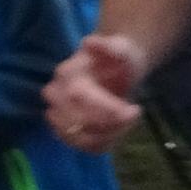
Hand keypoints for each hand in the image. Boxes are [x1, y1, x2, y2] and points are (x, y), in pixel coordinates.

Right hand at [46, 33, 146, 150]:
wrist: (117, 71)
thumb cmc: (118, 60)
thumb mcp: (121, 49)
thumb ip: (109, 47)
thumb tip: (90, 42)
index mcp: (67, 73)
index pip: (78, 96)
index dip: (106, 109)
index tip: (134, 109)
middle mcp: (56, 95)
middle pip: (75, 121)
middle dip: (110, 124)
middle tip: (133, 115)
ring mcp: (58, 114)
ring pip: (77, 138)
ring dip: (108, 135)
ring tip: (127, 123)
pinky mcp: (67, 131)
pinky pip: (81, 147)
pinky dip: (103, 144)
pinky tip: (119, 132)